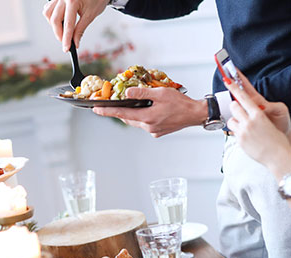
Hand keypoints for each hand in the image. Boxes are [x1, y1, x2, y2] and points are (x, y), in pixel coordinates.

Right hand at [43, 0, 108, 51]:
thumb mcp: (90, 15)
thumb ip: (80, 30)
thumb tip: (75, 43)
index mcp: (73, 1)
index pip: (68, 24)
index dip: (66, 38)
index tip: (66, 49)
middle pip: (54, 20)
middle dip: (59, 34)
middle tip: (65, 42)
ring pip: (48, 14)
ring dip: (53, 25)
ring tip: (63, 30)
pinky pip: (49, 8)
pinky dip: (52, 16)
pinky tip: (59, 20)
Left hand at [92, 87, 207, 136]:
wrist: (195, 114)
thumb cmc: (180, 102)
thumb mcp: (160, 93)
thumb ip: (142, 93)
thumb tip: (127, 93)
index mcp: (147, 117)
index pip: (122, 114)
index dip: (107, 112)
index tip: (96, 110)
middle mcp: (148, 126)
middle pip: (128, 118)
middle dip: (119, 112)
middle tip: (107, 106)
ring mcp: (153, 130)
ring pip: (136, 121)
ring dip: (132, 114)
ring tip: (130, 105)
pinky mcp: (157, 132)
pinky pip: (145, 124)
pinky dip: (143, 117)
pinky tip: (148, 110)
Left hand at [225, 77, 290, 179]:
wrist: (278, 155)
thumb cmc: (275, 139)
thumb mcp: (268, 122)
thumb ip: (256, 115)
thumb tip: (248, 111)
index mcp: (259, 114)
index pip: (244, 97)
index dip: (234, 88)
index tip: (227, 80)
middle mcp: (249, 121)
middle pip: (233, 106)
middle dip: (235, 107)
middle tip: (240, 111)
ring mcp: (243, 131)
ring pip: (231, 119)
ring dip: (235, 121)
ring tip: (245, 127)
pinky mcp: (239, 140)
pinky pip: (232, 131)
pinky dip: (237, 131)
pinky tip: (247, 136)